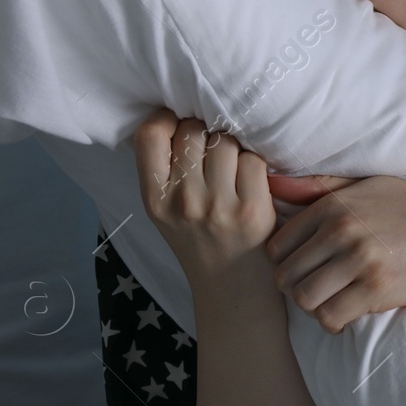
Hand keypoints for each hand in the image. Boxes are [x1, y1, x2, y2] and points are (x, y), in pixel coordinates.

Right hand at [132, 109, 275, 278]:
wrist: (233, 291)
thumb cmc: (200, 242)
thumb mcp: (165, 213)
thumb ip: (164, 171)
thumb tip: (176, 115)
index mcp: (154, 200)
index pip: (150, 135)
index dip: (168, 119)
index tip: (180, 125)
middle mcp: (183, 202)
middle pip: (194, 131)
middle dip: (206, 133)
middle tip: (213, 153)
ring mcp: (218, 206)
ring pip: (226, 141)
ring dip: (233, 148)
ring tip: (232, 170)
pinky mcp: (252, 209)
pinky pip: (253, 160)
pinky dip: (255, 165)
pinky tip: (251, 183)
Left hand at [263, 174, 405, 334]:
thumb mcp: (369, 186)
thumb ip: (321, 187)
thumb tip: (272, 183)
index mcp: (334, 205)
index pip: (277, 246)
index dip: (286, 263)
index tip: (306, 269)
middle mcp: (342, 230)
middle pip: (285, 276)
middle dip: (296, 288)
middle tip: (317, 290)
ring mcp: (360, 260)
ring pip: (304, 299)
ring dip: (314, 307)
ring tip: (331, 302)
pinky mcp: (378, 288)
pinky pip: (332, 317)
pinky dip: (333, 322)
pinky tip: (347, 314)